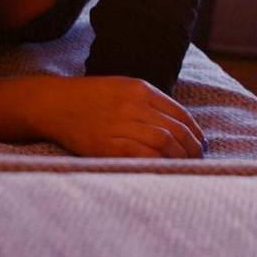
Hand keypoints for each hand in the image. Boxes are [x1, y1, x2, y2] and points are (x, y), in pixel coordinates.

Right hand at [41, 75, 205, 158]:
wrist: (55, 103)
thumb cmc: (90, 97)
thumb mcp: (121, 87)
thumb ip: (147, 100)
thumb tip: (177, 122)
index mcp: (139, 88)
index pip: (179, 112)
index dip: (194, 130)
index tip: (200, 142)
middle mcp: (133, 104)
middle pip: (174, 129)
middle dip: (191, 146)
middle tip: (197, 158)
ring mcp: (120, 124)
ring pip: (163, 142)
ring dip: (179, 157)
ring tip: (185, 166)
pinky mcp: (108, 144)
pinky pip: (142, 156)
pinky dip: (159, 163)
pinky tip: (165, 169)